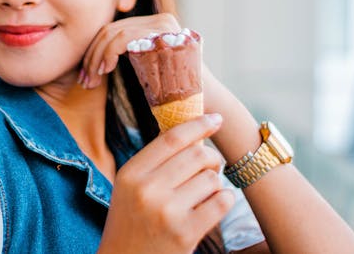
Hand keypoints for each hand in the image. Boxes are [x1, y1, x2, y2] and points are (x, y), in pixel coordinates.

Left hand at [80, 13, 180, 87]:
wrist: (206, 104)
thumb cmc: (175, 93)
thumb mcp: (149, 68)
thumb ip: (131, 55)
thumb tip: (95, 55)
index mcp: (156, 25)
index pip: (115, 30)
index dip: (94, 50)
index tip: (85, 74)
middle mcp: (161, 20)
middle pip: (111, 29)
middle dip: (91, 56)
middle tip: (83, 80)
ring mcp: (163, 26)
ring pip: (114, 33)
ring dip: (95, 59)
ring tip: (90, 81)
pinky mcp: (162, 35)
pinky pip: (123, 38)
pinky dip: (108, 53)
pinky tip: (104, 70)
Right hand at [98, 115, 234, 253]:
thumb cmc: (131, 222)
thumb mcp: (130, 187)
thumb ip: (154, 161)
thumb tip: (194, 133)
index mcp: (131, 173)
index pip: (171, 138)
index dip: (197, 124)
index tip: (215, 118)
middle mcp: (147, 189)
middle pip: (196, 155)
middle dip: (210, 158)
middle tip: (210, 167)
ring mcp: (167, 212)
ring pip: (211, 178)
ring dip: (214, 183)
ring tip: (203, 193)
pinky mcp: (186, 234)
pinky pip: (221, 202)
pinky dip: (224, 200)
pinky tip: (212, 206)